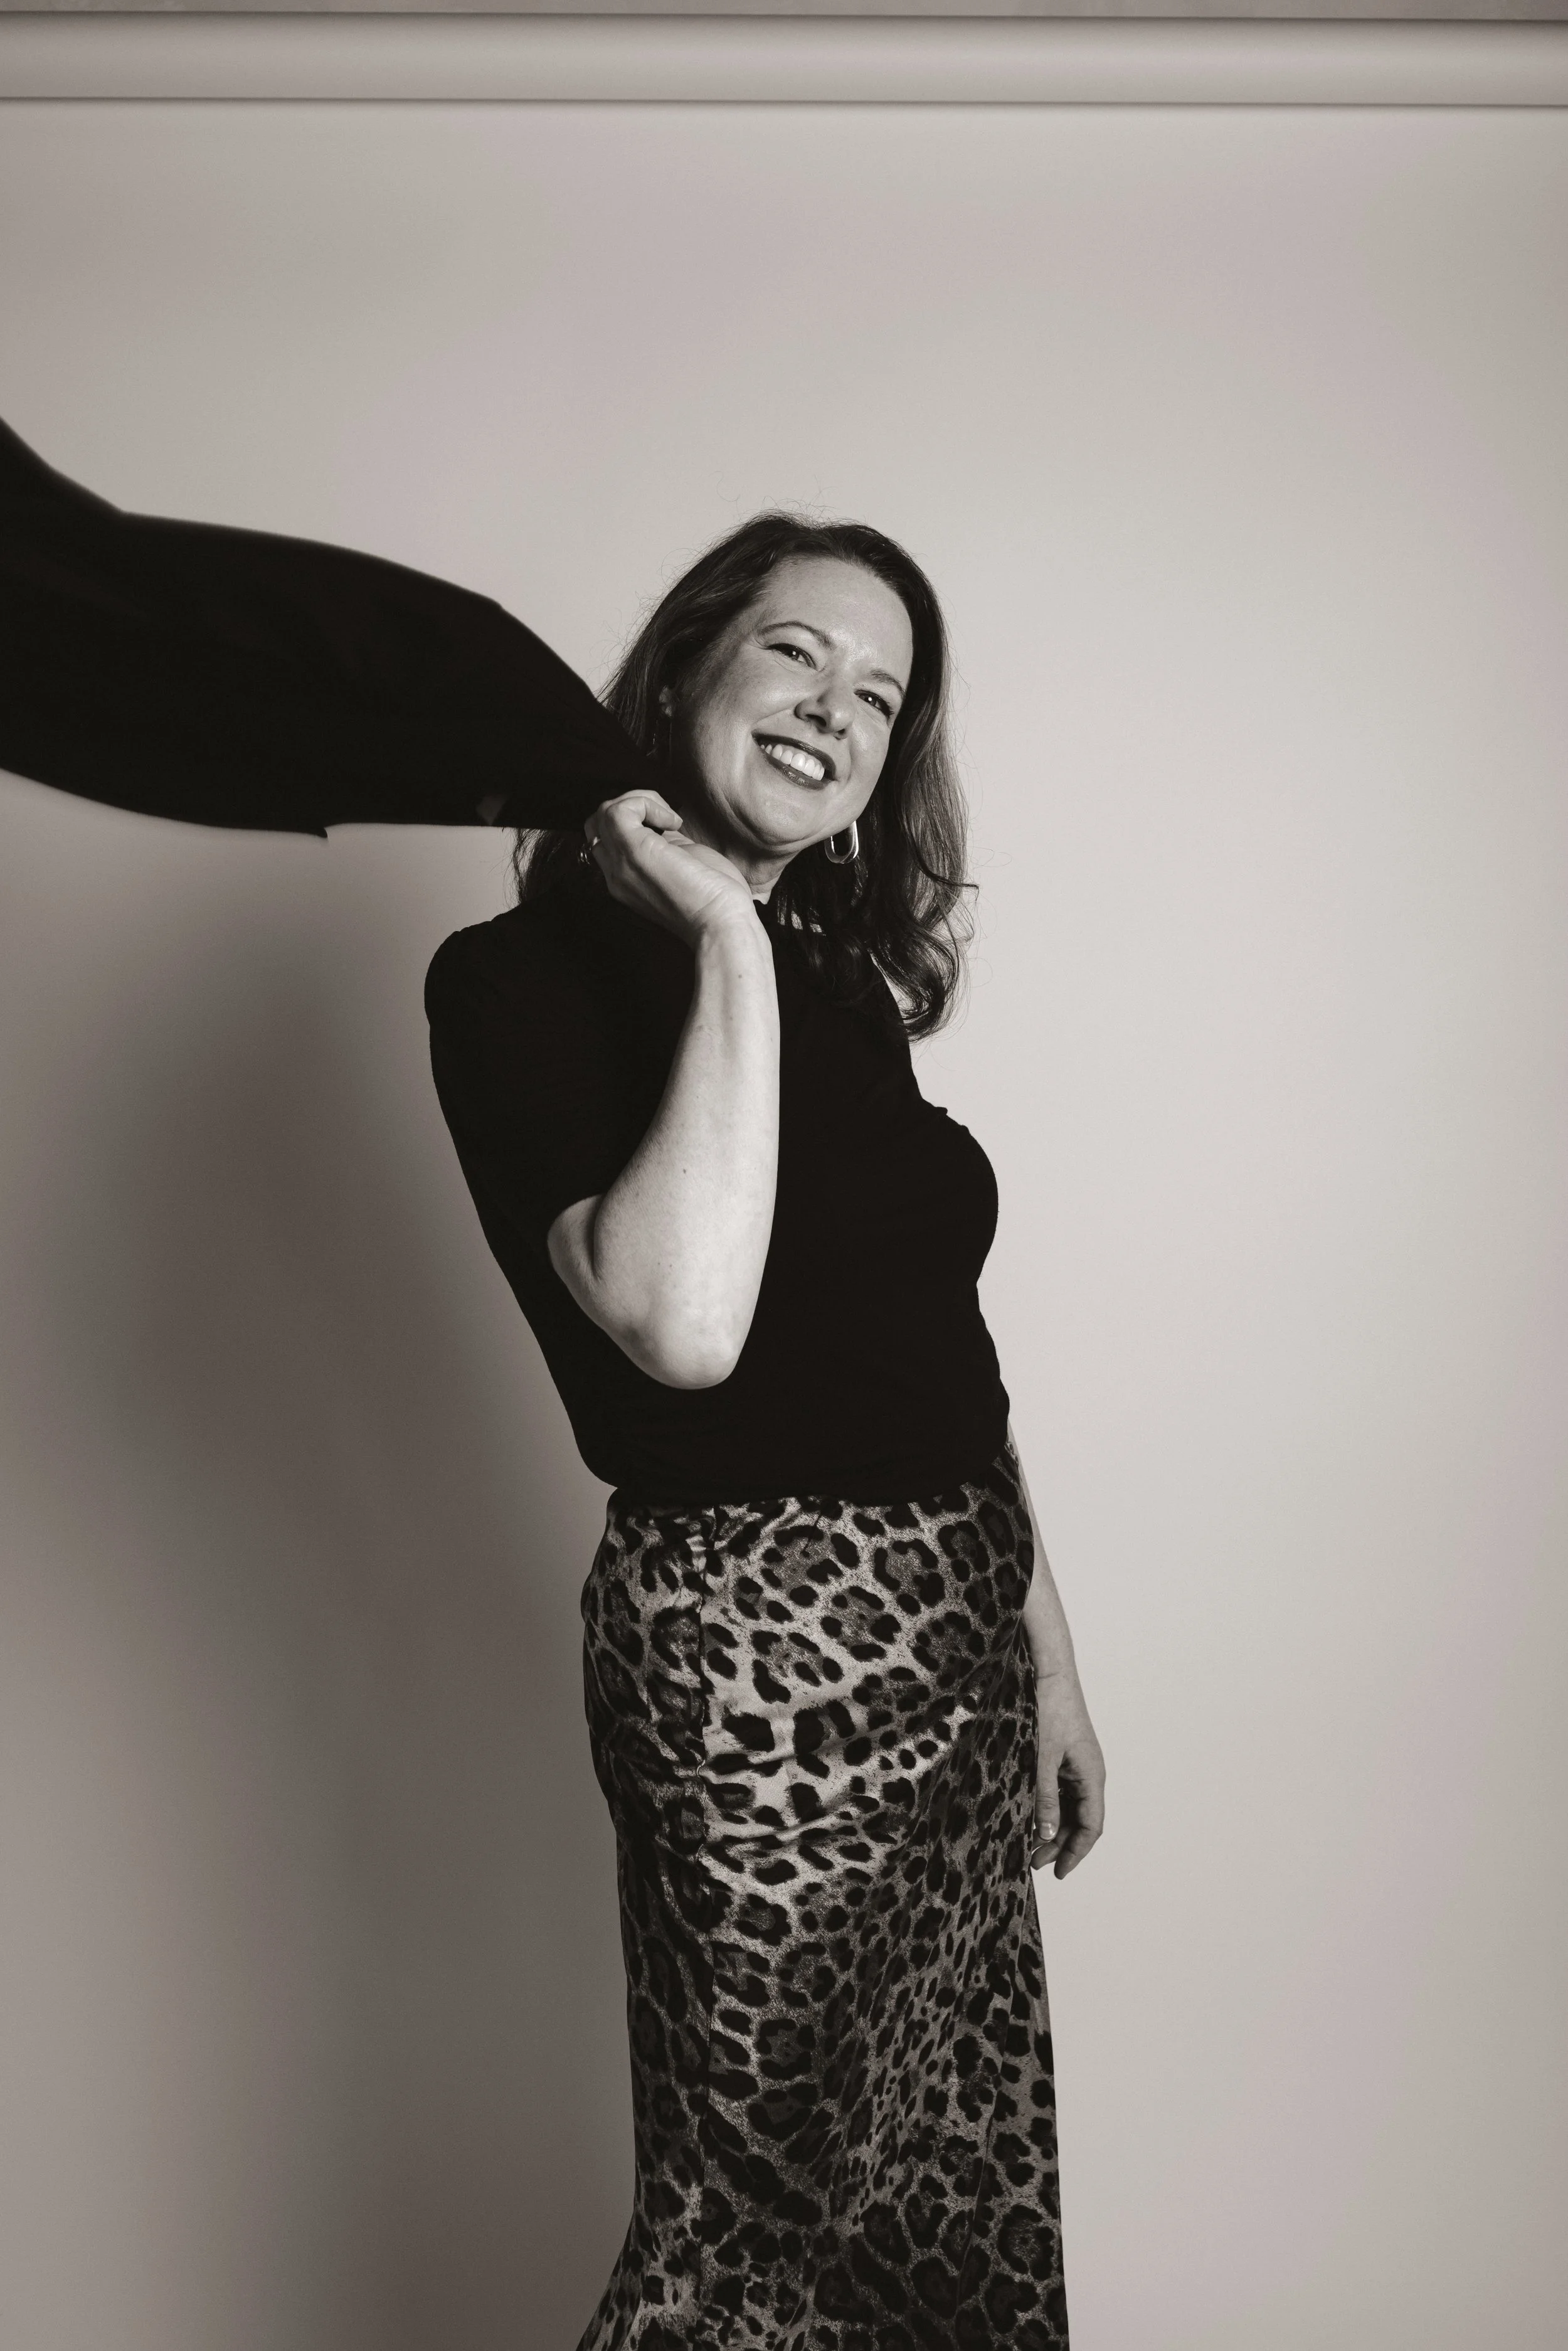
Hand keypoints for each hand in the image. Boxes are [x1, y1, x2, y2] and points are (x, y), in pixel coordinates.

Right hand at [584, 791, 759, 950]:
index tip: (667, 826)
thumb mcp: (683, 866)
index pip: (604, 840)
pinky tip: (673, 821)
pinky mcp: (634, 851)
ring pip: (604, 812)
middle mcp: (615, 875)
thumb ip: (665, 846)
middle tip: (665, 818)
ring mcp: (621, 864)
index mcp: (625, 882)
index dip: (633, 822)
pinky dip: (646, 803)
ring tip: (670, 818)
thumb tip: (664, 821)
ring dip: (640, 802)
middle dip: (631, 807)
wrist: (723, 924)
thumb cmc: (715, 900)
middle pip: (597, 824)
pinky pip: (618, 810)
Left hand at [1030, 1670, 1104, 1879]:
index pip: (1092, 1826)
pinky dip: (1045, 1806)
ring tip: (1026, 1845)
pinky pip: (1058, 1788)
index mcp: (1091, 1775)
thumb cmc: (1049, 1707)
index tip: (1057, 1873)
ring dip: (1050, 1826)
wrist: (1047, 1668)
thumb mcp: (1042, 1758)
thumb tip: (1047, 1836)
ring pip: (1067, 1805)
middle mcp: (1087, 1771)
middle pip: (1079, 1820)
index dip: (1076, 1853)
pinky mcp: (1060, 1753)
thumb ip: (1045, 1798)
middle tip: (1032, 1863)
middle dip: (1058, 1844)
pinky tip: (1026, 1815)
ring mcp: (1074, 1762)